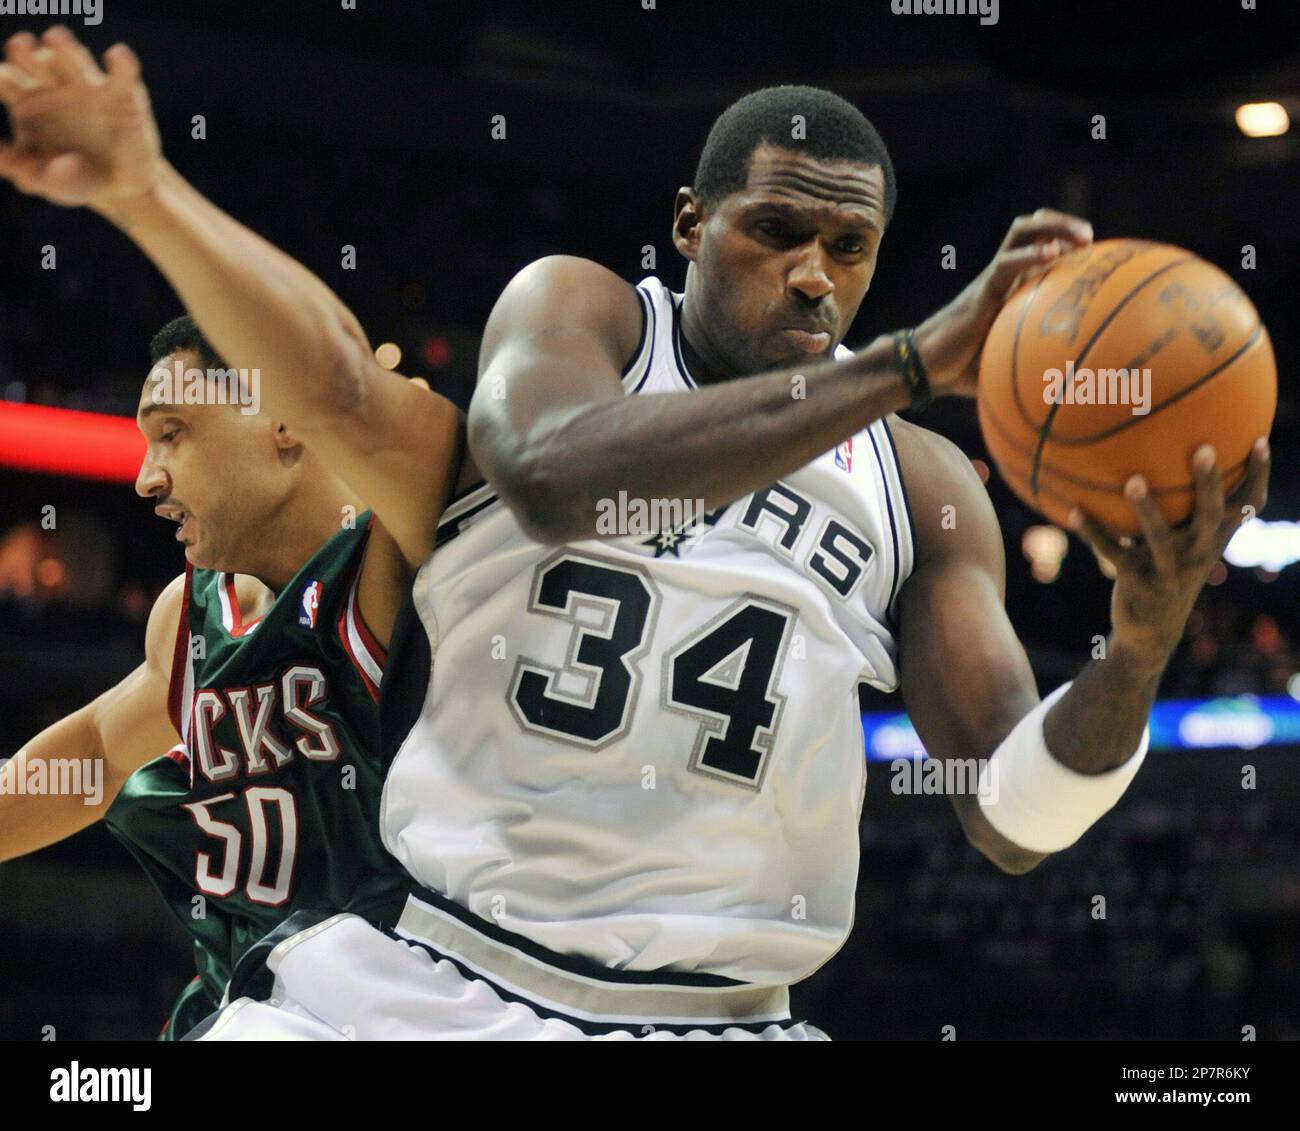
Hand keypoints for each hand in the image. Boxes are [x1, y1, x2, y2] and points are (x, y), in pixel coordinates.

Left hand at [0, 26, 161, 208]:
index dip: (4, 77)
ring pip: (72, 58)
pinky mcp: (123, 93)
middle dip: (24, 51)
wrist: (123, 189)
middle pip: (33, 60)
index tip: (4, 79)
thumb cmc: (76, 179)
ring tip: (55, 38)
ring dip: (63, 47)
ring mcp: (88, 86)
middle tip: (21, 47)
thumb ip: (21, 170)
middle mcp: (54, 86)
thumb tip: (1, 158)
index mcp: (27, 101)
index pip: (7, 80)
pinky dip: (121, 63)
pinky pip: (123, 72)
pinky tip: (116, 56)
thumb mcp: (45, 182)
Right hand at [912, 209, 1092, 397]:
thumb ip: (1039, 362)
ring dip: (1054, 226)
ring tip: (1080, 238)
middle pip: (1033, 230)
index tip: (1095, 254)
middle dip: (1064, 224)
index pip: (1040, 249)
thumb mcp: (1009, 363)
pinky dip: (1031, 255)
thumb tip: (1079, 386)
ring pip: (1022, 232)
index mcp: (1013, 287)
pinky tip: (1053, 255)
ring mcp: (992, 278)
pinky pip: (1007, 264)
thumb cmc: (965, 372)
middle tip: (1089, 238)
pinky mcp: (982, 289)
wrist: (927, 368)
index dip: (1068, 242)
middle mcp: (1004, 275)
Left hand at [1069, 438, 1270, 663]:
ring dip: (1146, 509)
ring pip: (1159, 537)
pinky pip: (1112, 553)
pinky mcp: (1137, 582)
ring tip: (1133, 480)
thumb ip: (1184, 510)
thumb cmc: (1168, 571)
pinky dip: (1092, 532)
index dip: (1258, 475)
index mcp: (1214, 539)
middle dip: (1208, 483)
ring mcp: (1169, 569)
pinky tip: (1073, 511)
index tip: (1259, 440)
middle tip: (1204, 448)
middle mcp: (1198, 553)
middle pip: (1211, 515)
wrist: (1152, 630)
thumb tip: (1166, 456)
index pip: (1248, 506)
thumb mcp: (1185, 544)